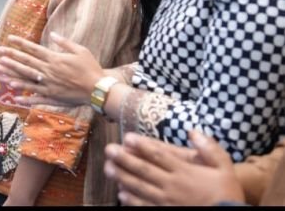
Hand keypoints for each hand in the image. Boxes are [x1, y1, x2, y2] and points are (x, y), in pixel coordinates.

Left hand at [0, 33, 103, 106]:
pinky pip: (36, 96)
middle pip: (26, 63)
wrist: (99, 89)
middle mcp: (49, 72)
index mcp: (55, 59)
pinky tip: (13, 94)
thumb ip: (64, 42)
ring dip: (11, 75)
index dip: (20, 44)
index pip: (33, 50)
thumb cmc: (91, 68)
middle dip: (11, 57)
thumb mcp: (80, 50)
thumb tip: (52, 34)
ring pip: (26, 79)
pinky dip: (25, 96)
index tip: (9, 39)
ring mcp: (49, 85)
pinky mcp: (52, 97)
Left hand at [105, 131, 243, 205]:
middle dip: (124, 158)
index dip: (142, 145)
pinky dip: (131, 200)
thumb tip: (193, 132)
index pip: (159, 155)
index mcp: (184, 172)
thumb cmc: (227, 194)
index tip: (127, 137)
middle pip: (144, 169)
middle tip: (109, 150)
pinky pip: (144, 206)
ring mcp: (167, 201)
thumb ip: (210, 149)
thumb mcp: (225, 168)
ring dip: (122, 177)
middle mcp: (172, 185)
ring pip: (140, 187)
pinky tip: (120, 194)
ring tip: (107, 168)